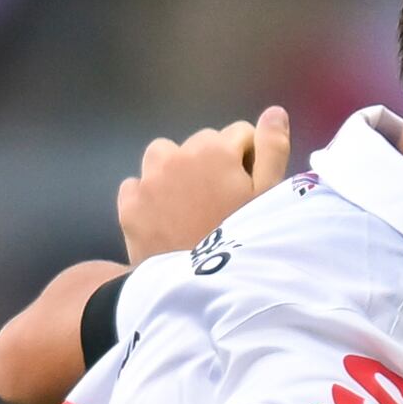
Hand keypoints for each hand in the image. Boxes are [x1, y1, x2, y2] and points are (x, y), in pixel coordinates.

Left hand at [116, 108, 291, 260]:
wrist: (200, 291)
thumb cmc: (245, 244)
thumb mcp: (270, 197)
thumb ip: (273, 149)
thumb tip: (273, 112)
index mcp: (215, 148)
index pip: (239, 134)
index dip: (248, 160)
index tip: (247, 190)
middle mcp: (177, 155)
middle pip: (201, 144)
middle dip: (212, 164)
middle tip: (220, 204)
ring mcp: (148, 180)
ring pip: (163, 156)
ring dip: (175, 171)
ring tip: (188, 206)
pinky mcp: (128, 206)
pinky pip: (135, 185)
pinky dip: (147, 196)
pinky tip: (162, 220)